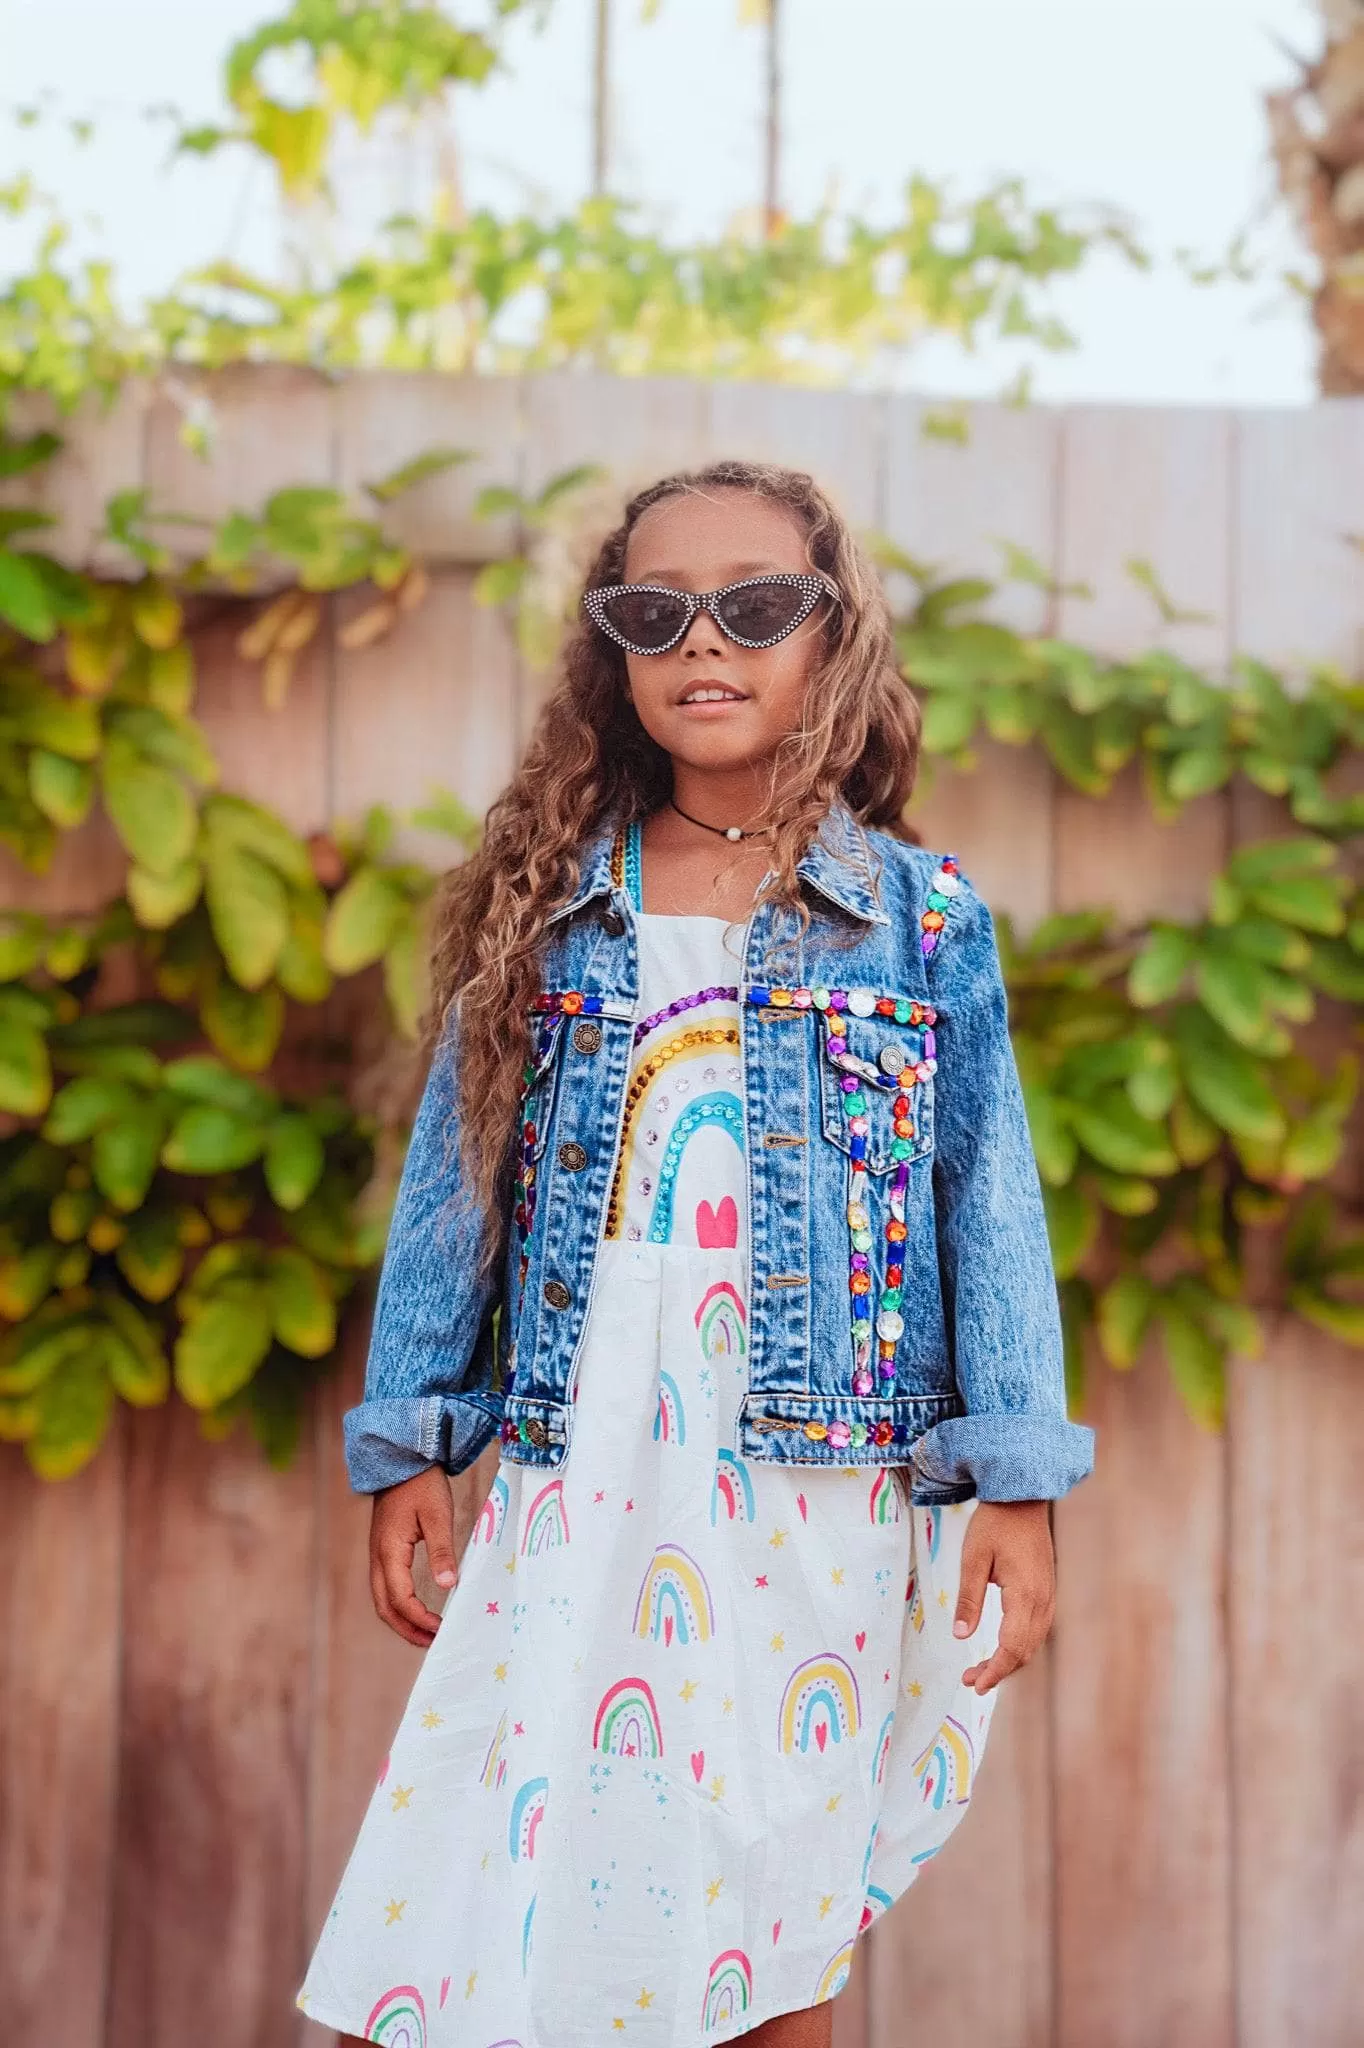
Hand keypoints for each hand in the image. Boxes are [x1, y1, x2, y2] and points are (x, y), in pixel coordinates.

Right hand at [369, 1464, 459, 1647]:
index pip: (400, 1599)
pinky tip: (417, 1609)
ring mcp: (376, 1554)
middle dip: (407, 1629)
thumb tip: (449, 1586)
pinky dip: (398, 1606)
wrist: (401, 1459)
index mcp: (389, 1552)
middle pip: (384, 1607)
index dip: (419, 1619)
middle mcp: (377, 1557)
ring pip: (381, 1600)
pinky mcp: (382, 1550)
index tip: (441, 1628)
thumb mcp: (438, 1515)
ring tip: (426, 1633)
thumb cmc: (423, 1484)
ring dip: (401, 1621)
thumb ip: (442, 1551)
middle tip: (433, 1642)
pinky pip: (384, 1587)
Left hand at [952, 1498, 1054, 1694]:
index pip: (1012, 1647)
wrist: (1022, 1498)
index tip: (975, 1685)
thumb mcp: (973, 1559)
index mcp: (1025, 1595)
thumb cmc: (994, 1524)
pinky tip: (1000, 1648)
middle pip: (1024, 1651)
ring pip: (1033, 1643)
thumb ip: (968, 1599)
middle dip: (998, 1671)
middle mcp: (1043, 1601)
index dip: (994, 1670)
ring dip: (1009, 1661)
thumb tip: (960, 1636)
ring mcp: (1048, 1596)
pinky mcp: (1047, 1592)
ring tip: (979, 1669)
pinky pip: (1036, 1630)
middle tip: (969, 1679)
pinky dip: (1019, 1646)